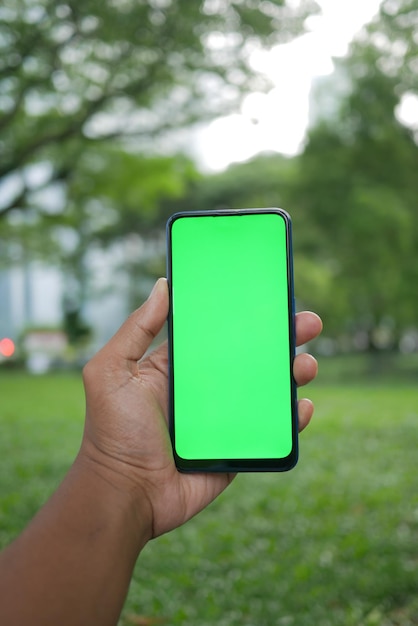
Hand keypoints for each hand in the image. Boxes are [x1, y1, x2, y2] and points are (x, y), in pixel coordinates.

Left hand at [81, 278, 321, 539]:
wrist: (126, 495)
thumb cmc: (113, 433)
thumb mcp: (111, 372)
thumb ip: (136, 329)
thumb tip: (163, 285)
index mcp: (179, 367)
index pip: (218, 332)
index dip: (244, 314)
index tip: (270, 296)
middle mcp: (205, 389)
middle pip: (251, 357)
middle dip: (282, 338)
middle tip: (308, 323)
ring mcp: (224, 419)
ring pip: (268, 390)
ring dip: (293, 374)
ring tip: (307, 364)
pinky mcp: (237, 448)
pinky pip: (271, 430)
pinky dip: (292, 418)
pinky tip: (304, 406)